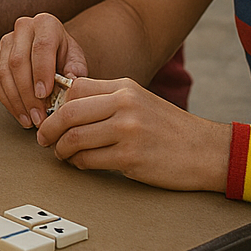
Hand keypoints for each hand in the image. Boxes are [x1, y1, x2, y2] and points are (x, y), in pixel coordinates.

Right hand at [0, 13, 89, 128]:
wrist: (54, 51)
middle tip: (38, 115)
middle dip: (28, 93)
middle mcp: (23, 28)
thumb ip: (76, 69)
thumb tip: (72, 81)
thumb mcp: (76, 59)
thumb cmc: (65, 56)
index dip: (41, 72)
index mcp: (45, 24)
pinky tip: (20, 114)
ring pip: (5, 73)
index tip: (44, 95)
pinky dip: (7, 100)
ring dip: (16, 100)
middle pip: (18, 62)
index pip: (41, 46)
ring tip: (30, 120)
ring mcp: (7, 42)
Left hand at [33, 76, 229, 191]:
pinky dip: (78, 163)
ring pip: (75, 139)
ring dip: (61, 150)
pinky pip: (89, 160)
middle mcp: (124, 105)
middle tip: (43, 139)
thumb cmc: (169, 128)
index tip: (50, 115)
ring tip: (62, 154)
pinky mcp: (131, 158)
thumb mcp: (139, 100)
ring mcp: (128, 131)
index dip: (57, 104)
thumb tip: (66, 106)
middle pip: (68, 113)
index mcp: (124, 87)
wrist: (207, 151)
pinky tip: (81, 163)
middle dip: (49, 129)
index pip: (75, 88)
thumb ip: (107, 99)